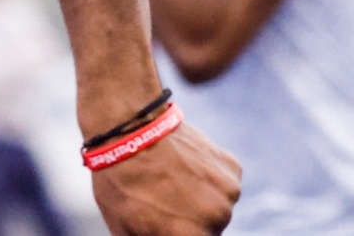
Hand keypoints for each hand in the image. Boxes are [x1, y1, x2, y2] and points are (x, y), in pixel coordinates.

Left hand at [92, 122, 240, 234]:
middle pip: (207, 231)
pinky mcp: (232, 168)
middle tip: (163, 201)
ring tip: (171, 180)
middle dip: (188, 222)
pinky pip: (223, 183)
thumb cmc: (121, 180)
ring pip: (216, 207)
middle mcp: (217, 219)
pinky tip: (184, 165)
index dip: (172, 232)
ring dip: (201, 200)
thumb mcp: (124, 227)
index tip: (163, 224)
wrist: (130, 128)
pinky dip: (208, 178)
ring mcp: (228, 191)